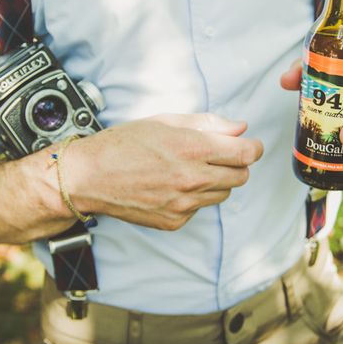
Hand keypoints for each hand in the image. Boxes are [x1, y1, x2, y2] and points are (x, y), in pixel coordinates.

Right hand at [61, 114, 263, 230]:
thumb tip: (240, 128)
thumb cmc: (124, 143)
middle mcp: (192, 179)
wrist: (89, 176)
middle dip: (236, 165)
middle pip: (240, 177)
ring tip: (189, 169)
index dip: (253, 148)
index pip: (246, 154)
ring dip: (216, 182)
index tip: (251, 146)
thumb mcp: (166, 122)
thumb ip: (208, 124)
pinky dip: (194, 197)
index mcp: (193, 149)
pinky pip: (199, 208)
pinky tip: (172, 186)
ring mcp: (183, 204)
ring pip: (222, 194)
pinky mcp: (174, 221)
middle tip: (220, 156)